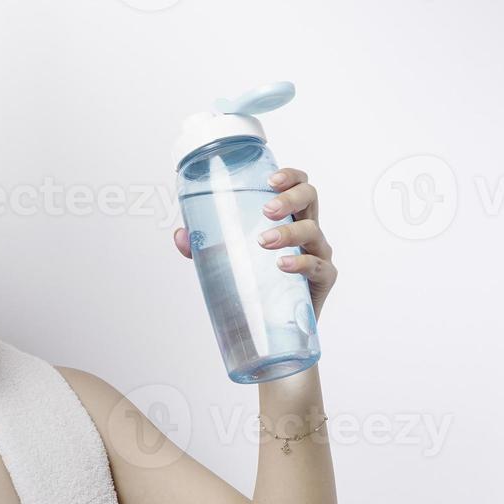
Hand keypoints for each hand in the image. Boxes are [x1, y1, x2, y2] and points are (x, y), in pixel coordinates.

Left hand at [171, 166, 337, 320]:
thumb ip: (203, 246)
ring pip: (312, 230)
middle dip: (290, 198)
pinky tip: (282, 264)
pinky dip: (300, 263)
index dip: (290, 176)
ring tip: (263, 242)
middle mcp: (306, 230)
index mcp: (288, 218)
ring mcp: (318, 253)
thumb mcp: (228, 261)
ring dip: (288, 232)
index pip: (297, 186)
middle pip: (310, 198)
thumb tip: (180, 235)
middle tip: (267, 210)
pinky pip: (318, 266)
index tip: (271, 180)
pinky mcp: (324, 278)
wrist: (272, 327)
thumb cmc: (257, 284)